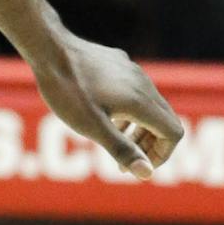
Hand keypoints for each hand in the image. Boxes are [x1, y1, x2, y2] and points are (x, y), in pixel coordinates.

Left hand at [31, 32, 185, 180]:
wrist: (49, 50)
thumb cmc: (68, 91)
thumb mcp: (92, 126)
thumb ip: (122, 149)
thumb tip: (147, 174)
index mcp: (142, 101)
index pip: (173, 132)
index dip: (161, 154)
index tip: (138, 166)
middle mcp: (144, 84)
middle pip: (164, 120)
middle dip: (149, 145)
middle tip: (124, 162)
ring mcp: (132, 71)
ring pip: (149, 106)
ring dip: (138, 129)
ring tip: (114, 142)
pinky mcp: (119, 63)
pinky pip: (134, 91)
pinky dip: (128, 111)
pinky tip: (104, 116)